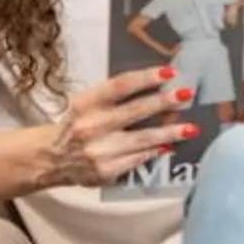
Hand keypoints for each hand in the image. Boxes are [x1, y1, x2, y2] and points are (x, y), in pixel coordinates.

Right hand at [31, 64, 193, 187]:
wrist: (52, 158)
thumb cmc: (77, 125)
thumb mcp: (87, 104)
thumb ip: (114, 97)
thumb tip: (157, 87)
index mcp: (86, 103)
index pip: (119, 86)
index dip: (146, 78)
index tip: (169, 73)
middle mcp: (90, 125)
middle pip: (134, 111)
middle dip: (164, 102)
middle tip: (186, 94)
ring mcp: (98, 150)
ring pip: (141, 139)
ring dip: (169, 132)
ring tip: (191, 128)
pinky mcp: (105, 170)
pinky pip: (137, 159)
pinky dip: (154, 152)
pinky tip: (169, 146)